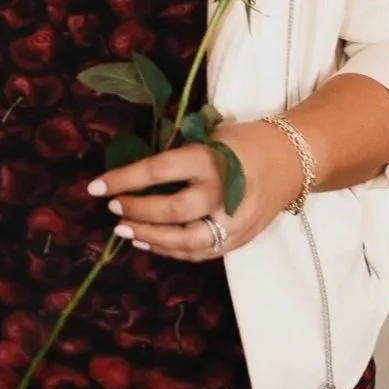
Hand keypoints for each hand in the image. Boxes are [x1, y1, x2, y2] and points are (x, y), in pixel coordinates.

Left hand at [90, 118, 301, 262]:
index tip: (95, 186)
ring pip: (186, 241)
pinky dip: (171, 251)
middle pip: (173, 211)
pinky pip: (201, 253)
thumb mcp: (212, 136)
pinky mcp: (240, 239)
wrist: (294, 162)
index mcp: (213, 159)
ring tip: (124, 230)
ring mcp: (235, 221)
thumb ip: (179, 156)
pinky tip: (149, 243)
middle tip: (113, 207)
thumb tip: (135, 174)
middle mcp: (225, 193)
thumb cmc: (244, 142)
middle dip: (137, 211)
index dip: (124, 179)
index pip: (160, 170)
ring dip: (150, 237)